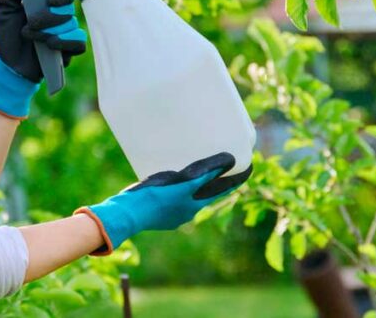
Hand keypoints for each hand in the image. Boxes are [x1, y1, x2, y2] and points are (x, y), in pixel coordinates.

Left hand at [0, 0, 86, 118]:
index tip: (49, 0)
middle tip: (31, 22)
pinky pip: (79, 43)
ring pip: (71, 25)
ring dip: (49, 30)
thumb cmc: (7, 35)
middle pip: (68, 7)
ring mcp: (65, 33)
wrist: (7, 65)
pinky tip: (50, 44)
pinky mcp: (68, 51)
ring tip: (30, 36)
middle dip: (49, 15)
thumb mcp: (3, 9)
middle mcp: (59, 15)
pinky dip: (65, 42)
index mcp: (46, 2)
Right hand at [74, 152, 252, 254]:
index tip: (248, 168)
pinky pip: (174, 193)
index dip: (236, 179)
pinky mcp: (157, 207)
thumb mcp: (184, 184)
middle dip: (216, 179)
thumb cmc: (155, 199)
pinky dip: (179, 184)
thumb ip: (205, 173)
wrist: (127, 214)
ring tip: (197, 165)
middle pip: (207, 192)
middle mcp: (185, 212)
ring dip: (197, 181)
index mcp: (194, 207)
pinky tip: (171, 174)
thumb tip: (229, 161)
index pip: (221, 190)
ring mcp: (170, 211)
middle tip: (224, 163)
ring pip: (189, 193)